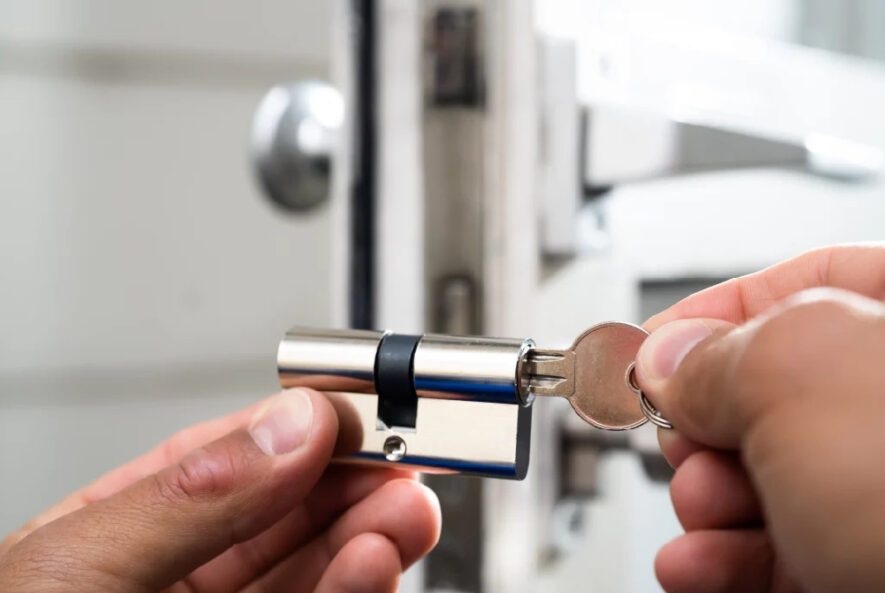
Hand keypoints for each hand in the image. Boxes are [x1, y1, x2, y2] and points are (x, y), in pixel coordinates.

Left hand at [0, 388, 440, 592]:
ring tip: (401, 508)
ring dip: (369, 535)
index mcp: (121, 538)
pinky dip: (359, 588)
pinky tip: (374, 562)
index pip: (224, 463)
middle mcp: (180, 587)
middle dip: (351, 481)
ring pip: (317, 572)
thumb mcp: (76, 571)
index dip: (293, 429)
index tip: (351, 408)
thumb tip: (290, 426)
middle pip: (287, 516)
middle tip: (399, 455)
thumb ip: (191, 496)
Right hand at [635, 244, 884, 592]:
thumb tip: (669, 359)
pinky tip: (696, 565)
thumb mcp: (801, 376)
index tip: (655, 344)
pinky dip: (720, 559)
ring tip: (697, 511)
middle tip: (679, 435)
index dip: (719, 309)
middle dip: (707, 421)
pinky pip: (778, 550)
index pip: (811, 284)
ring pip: (770, 480)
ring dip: (705, 499)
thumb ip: (722, 350)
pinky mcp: (866, 567)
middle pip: (776, 392)